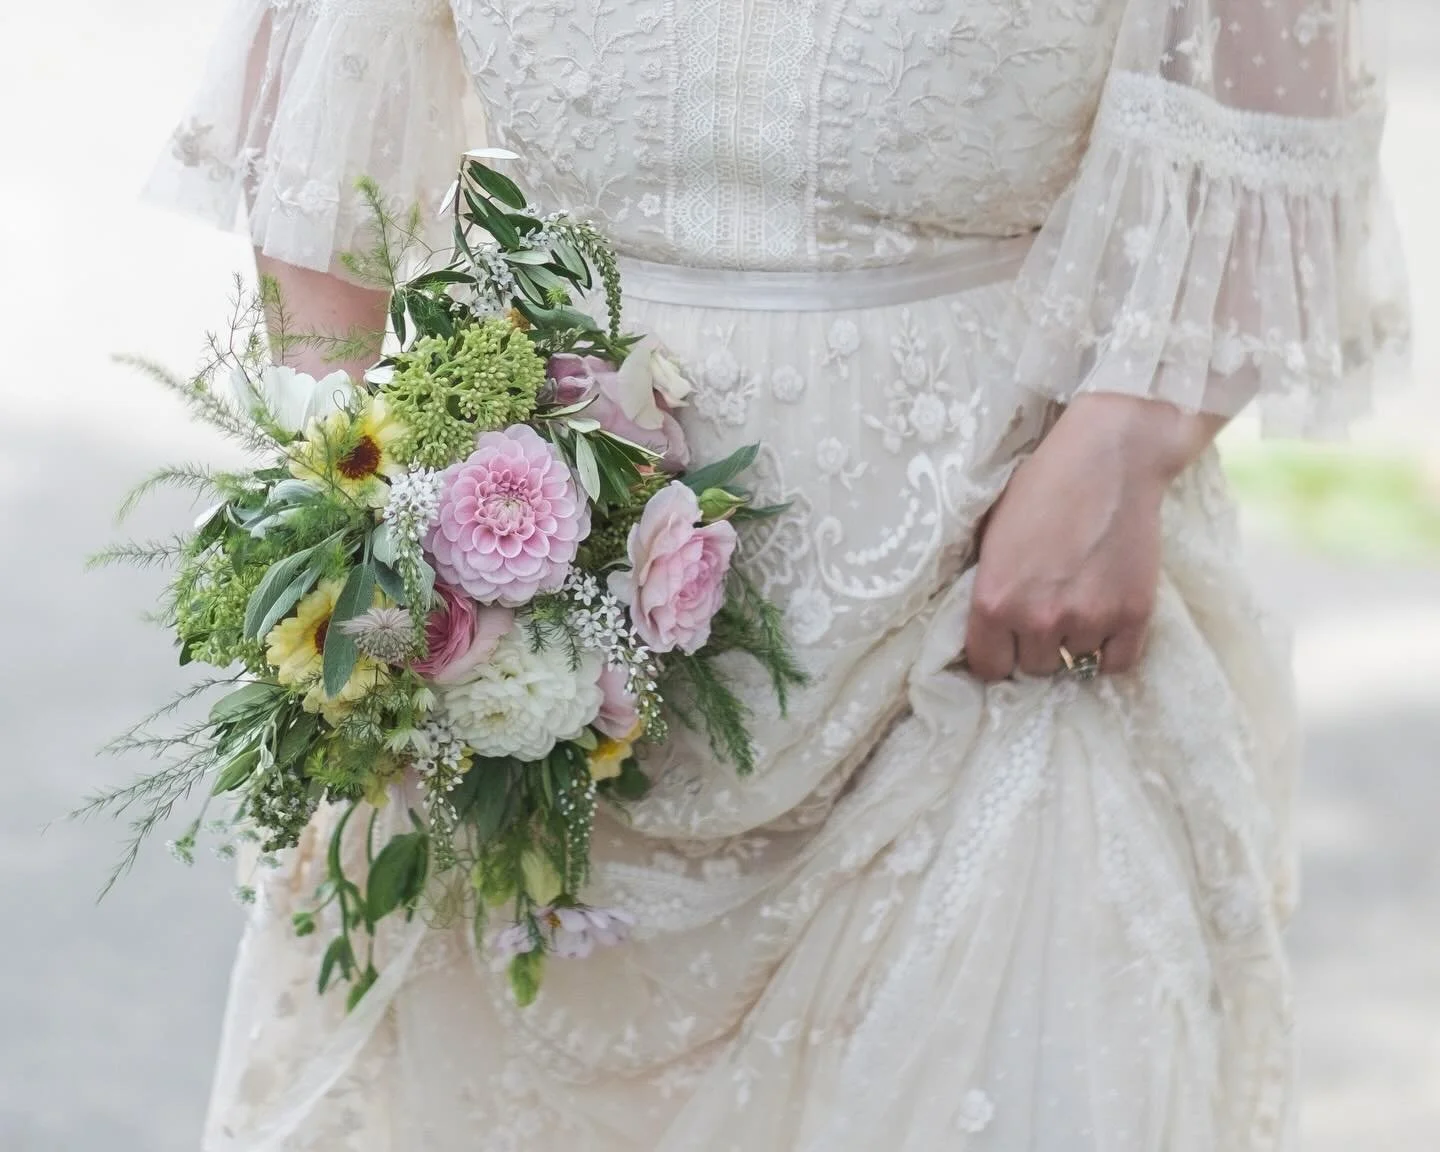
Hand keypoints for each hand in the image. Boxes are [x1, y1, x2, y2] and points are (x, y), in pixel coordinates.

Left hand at [964, 394, 1224, 680]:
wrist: (1108, 456)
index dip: (997, 654)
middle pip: (1034, 667)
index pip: (989, 666)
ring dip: (1074, 640)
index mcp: (994, 601)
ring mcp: (1089, 619)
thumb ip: (990, 587)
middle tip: (1047, 610)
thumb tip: (987, 629)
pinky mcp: (1134, 614)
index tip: (1006, 641)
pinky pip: (1118, 663)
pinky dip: (1110, 649)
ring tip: (1079, 602)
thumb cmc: (1041, 485)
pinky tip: (1106, 623)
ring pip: (1074, 663)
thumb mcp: (991, 536)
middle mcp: (1039, 619)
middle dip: (1036, 644)